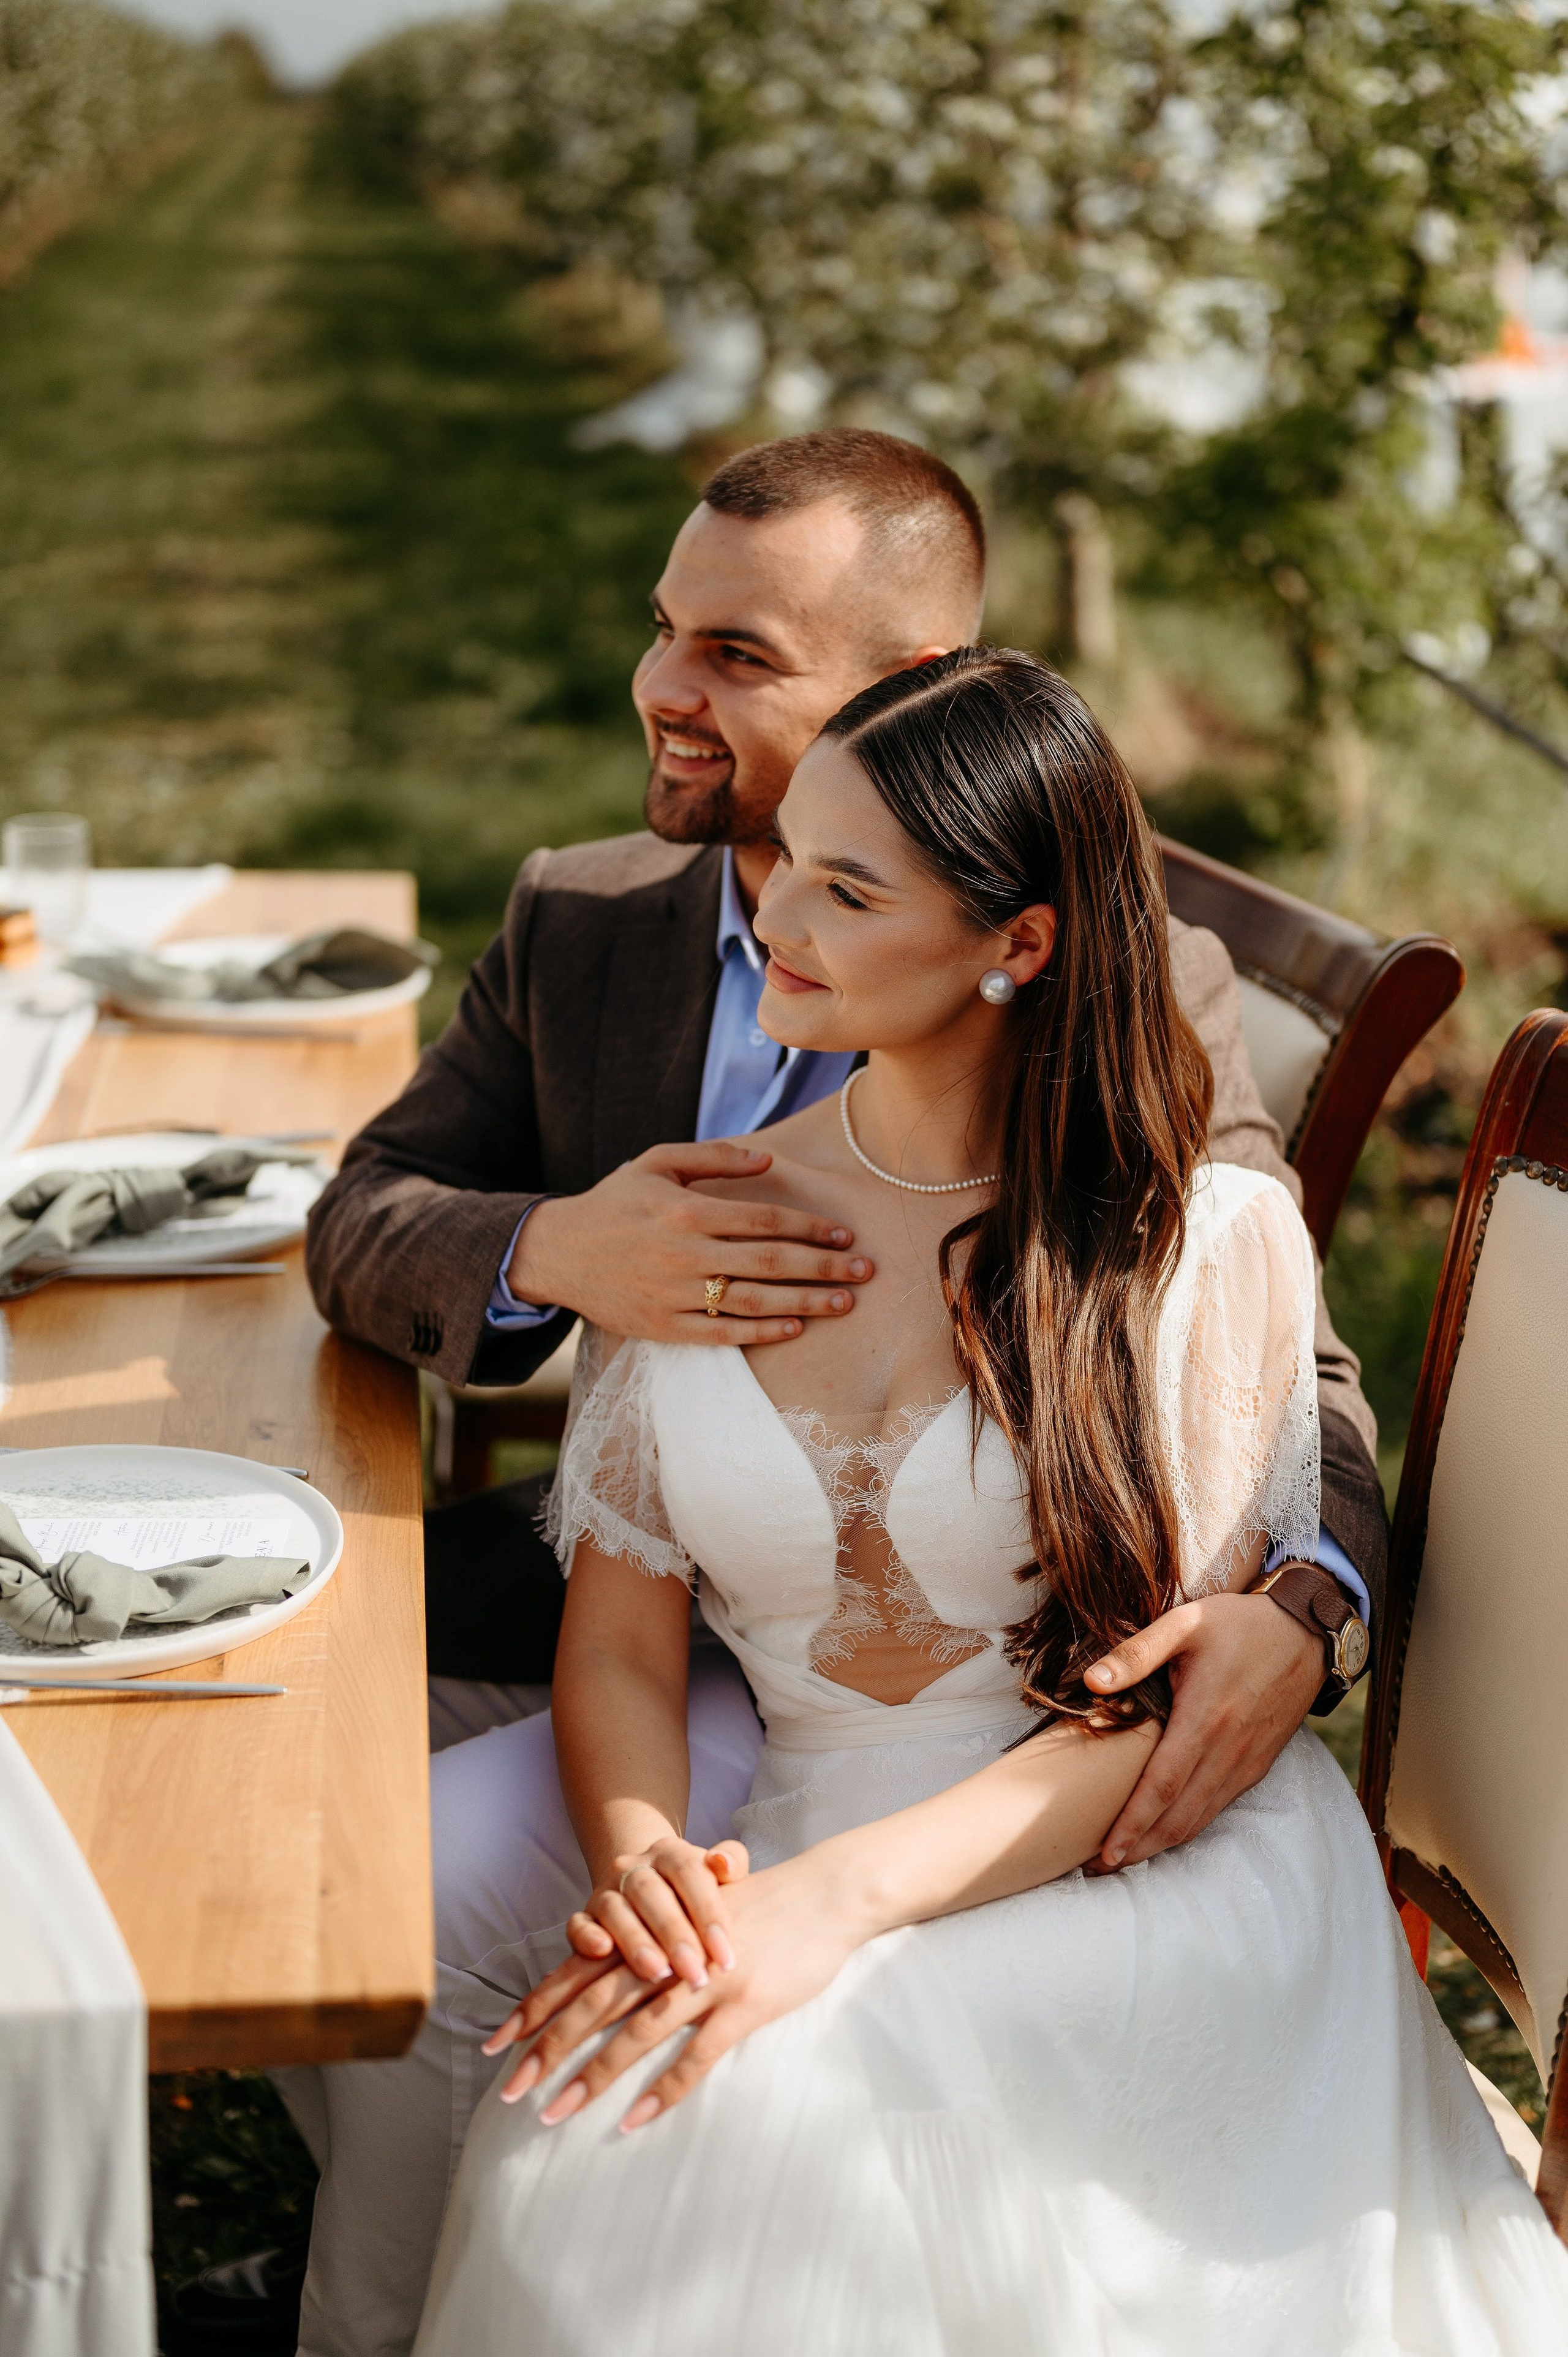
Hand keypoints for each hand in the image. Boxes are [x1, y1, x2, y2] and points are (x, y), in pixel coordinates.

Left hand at [483, 1853, 863, 2131]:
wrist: (825, 1893)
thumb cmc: (764, 1908)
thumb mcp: (701, 1915)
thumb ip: (659, 1941)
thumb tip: (615, 1974)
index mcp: (654, 1934)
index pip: (582, 1971)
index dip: (539, 2005)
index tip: (498, 2042)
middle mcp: (669, 1954)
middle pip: (596, 2004)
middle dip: (549, 2047)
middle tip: (510, 2089)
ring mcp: (706, 1979)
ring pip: (636, 2031)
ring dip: (593, 2075)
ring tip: (555, 2113)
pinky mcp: (745, 2002)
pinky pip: (696, 2054)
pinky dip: (664, 2088)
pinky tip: (635, 2119)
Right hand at [507, 1141, 872, 1344]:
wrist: (557, 1251)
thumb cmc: (615, 1201)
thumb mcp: (657, 1162)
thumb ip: (714, 1157)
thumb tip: (769, 1160)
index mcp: (686, 1209)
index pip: (764, 1220)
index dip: (810, 1228)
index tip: (844, 1235)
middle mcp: (683, 1254)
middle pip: (770, 1263)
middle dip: (823, 1268)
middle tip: (865, 1272)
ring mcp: (673, 1295)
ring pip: (753, 1301)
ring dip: (805, 1304)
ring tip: (844, 1303)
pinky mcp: (663, 1327)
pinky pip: (721, 1334)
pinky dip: (759, 1332)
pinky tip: (794, 1328)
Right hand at [566, 1837, 749, 1988]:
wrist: (650, 1891)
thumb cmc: (696, 1894)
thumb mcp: (718, 1876)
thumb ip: (731, 1862)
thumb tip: (725, 1865)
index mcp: (670, 1852)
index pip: (689, 1873)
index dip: (709, 1915)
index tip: (727, 1958)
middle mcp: (634, 1867)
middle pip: (651, 1893)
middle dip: (675, 1936)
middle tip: (695, 1975)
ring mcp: (606, 1891)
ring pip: (615, 1910)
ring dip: (636, 1942)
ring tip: (658, 1973)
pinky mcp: (584, 1917)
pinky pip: (578, 1924)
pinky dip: (586, 1937)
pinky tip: (602, 1952)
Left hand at [1083, 1590, 1323, 1869]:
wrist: (1305, 1632)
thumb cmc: (1239, 1624)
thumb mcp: (1184, 1623)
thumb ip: (1136, 1653)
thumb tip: (1092, 1682)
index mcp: (1205, 1719)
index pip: (1161, 1787)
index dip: (1131, 1824)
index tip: (1103, 1852)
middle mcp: (1229, 1751)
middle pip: (1178, 1817)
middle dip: (1138, 1847)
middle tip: (1098, 1866)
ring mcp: (1246, 1762)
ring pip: (1200, 1819)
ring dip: (1162, 1844)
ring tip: (1124, 1857)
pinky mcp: (1258, 1764)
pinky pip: (1219, 1806)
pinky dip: (1190, 1826)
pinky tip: (1166, 1831)